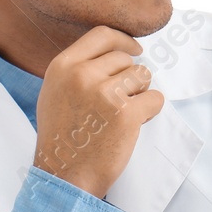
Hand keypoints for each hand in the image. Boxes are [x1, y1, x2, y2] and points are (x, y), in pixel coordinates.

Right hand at [34, 25, 164, 197]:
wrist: (65, 176)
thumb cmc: (62, 138)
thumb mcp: (55, 92)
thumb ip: (77, 69)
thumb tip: (113, 53)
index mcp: (63, 66)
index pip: (102, 35)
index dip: (124, 41)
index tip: (135, 50)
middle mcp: (82, 75)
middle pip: (125, 59)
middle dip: (130, 79)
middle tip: (120, 104)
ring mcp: (105, 93)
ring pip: (142, 76)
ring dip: (140, 93)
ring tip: (124, 114)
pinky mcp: (126, 113)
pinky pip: (155, 98)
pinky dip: (151, 111)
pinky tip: (135, 125)